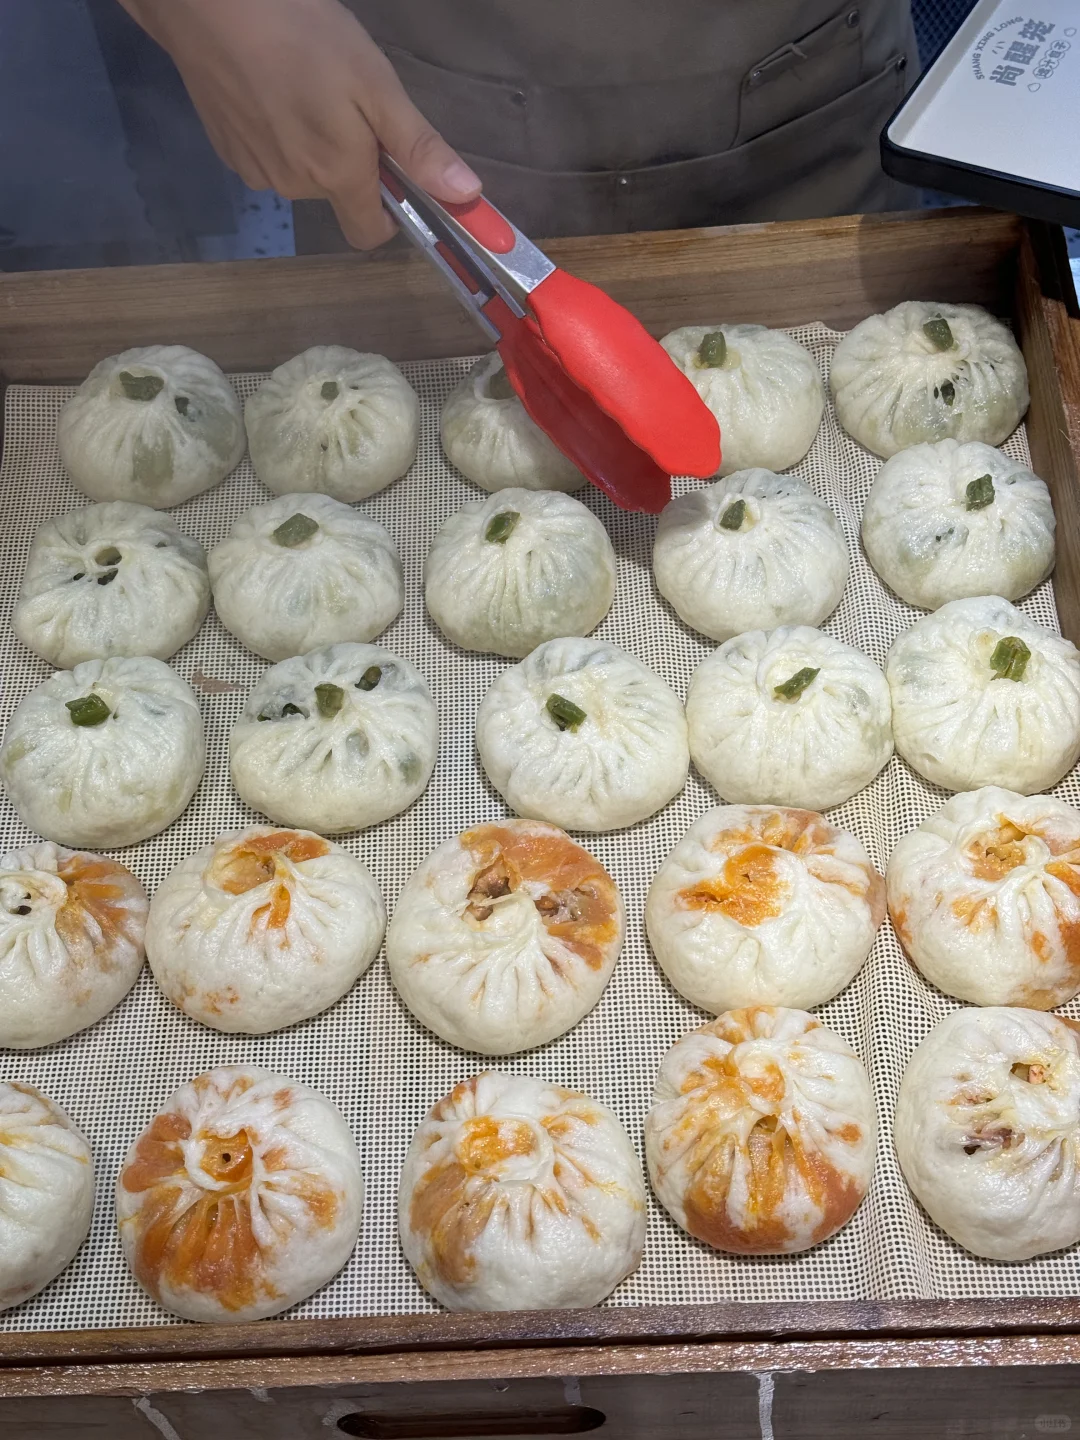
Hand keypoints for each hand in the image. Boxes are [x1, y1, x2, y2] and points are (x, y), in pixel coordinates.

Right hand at [120, 0, 481, 248]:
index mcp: (338, 176)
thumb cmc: (303, 35)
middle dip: (347, 162)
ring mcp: (255, 172)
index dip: (387, 214)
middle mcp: (296, 187)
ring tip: (301, 86)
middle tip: (342, 101)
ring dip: (309, 144)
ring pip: (300, 174)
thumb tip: (467, 197)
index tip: (391, 175)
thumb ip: (418, 147)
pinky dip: (275, 133)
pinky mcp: (227, 152)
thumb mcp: (375, 84)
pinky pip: (266, 157)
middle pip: (336, 195)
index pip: (369, 234)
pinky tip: (269, 89)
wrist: (209, 5)